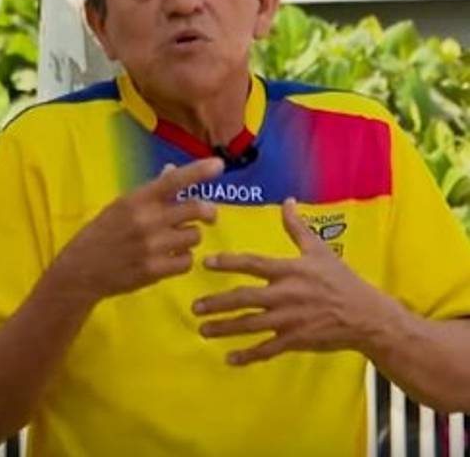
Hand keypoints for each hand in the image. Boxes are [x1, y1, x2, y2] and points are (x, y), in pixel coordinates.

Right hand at [58, 157, 223, 300]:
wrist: (80, 270)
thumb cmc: (102, 233)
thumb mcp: (121, 206)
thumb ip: (150, 191)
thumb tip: (173, 170)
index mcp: (137, 199)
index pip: (173, 181)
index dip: (198, 171)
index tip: (218, 165)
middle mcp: (146, 220)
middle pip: (196, 208)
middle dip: (209, 211)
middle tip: (209, 215)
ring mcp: (152, 246)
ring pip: (194, 235)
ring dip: (190, 237)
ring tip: (175, 240)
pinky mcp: (154, 270)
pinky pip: (187, 260)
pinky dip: (183, 258)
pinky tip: (170, 258)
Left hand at [192, 198, 387, 365]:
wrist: (365, 315)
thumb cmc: (340, 280)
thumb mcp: (319, 250)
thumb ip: (297, 227)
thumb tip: (287, 200)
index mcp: (288, 270)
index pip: (252, 264)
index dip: (228, 262)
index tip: (206, 263)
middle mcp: (284, 295)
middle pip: (244, 298)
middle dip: (217, 303)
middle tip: (195, 306)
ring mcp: (288, 320)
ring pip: (250, 326)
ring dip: (225, 328)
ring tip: (203, 330)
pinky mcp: (295, 340)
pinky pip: (267, 349)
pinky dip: (248, 355)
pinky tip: (229, 359)